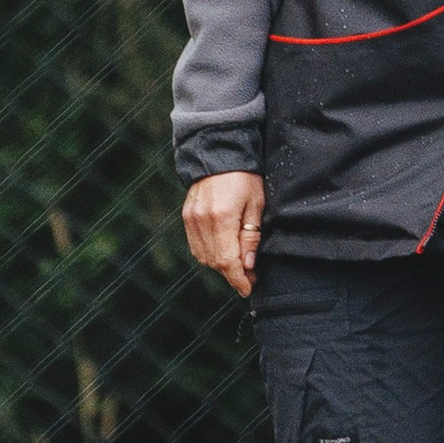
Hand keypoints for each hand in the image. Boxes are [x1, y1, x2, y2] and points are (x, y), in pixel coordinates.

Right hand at [183, 170, 264, 295]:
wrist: (219, 153)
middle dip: (232, 274)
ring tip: (238, 265)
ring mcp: (190, 219)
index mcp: (222, 217)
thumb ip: (251, 236)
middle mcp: (202, 220)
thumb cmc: (245, 177)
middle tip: (250, 277)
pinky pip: (196, 246)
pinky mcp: (186, 217)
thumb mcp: (256, 204)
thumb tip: (248, 265)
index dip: (238, 279)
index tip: (248, 288)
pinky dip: (209, 254)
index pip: (227, 260)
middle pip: (214, 262)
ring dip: (220, 265)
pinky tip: (223, 252)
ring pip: (203, 257)